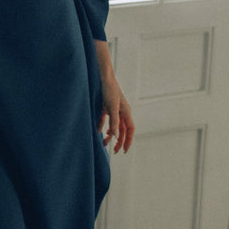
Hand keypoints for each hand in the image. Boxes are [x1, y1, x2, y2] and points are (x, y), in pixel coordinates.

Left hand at [94, 39, 134, 153]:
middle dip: (119, 141)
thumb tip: (115, 135)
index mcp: (126, 112)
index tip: (124, 150)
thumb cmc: (109, 90)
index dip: (128, 140)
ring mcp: (114, 110)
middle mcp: (121, 112)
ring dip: (110, 135)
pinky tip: (98, 132)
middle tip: (115, 152)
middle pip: (122, 130)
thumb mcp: (112, 107)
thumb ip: (114, 121)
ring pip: (114, 126)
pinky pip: (105, 120)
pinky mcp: (106, 107)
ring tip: (104, 144)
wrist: (102, 77)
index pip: (130, 130)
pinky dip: (102, 126)